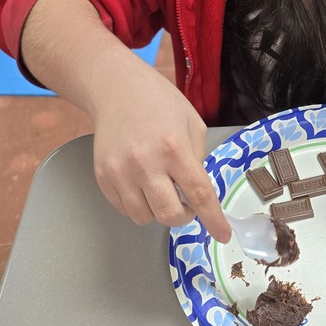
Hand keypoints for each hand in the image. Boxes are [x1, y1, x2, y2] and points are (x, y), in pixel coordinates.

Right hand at [91, 67, 231, 242]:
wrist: (117, 90)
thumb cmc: (160, 103)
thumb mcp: (193, 124)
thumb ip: (198, 159)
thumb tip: (197, 192)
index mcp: (174, 148)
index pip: (198, 194)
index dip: (213, 220)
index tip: (222, 235)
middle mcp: (145, 163)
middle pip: (169, 214)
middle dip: (184, 216)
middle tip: (187, 202)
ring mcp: (120, 172)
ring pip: (144, 218)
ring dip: (159, 211)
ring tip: (162, 188)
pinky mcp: (103, 177)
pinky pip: (125, 209)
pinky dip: (139, 205)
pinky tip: (143, 184)